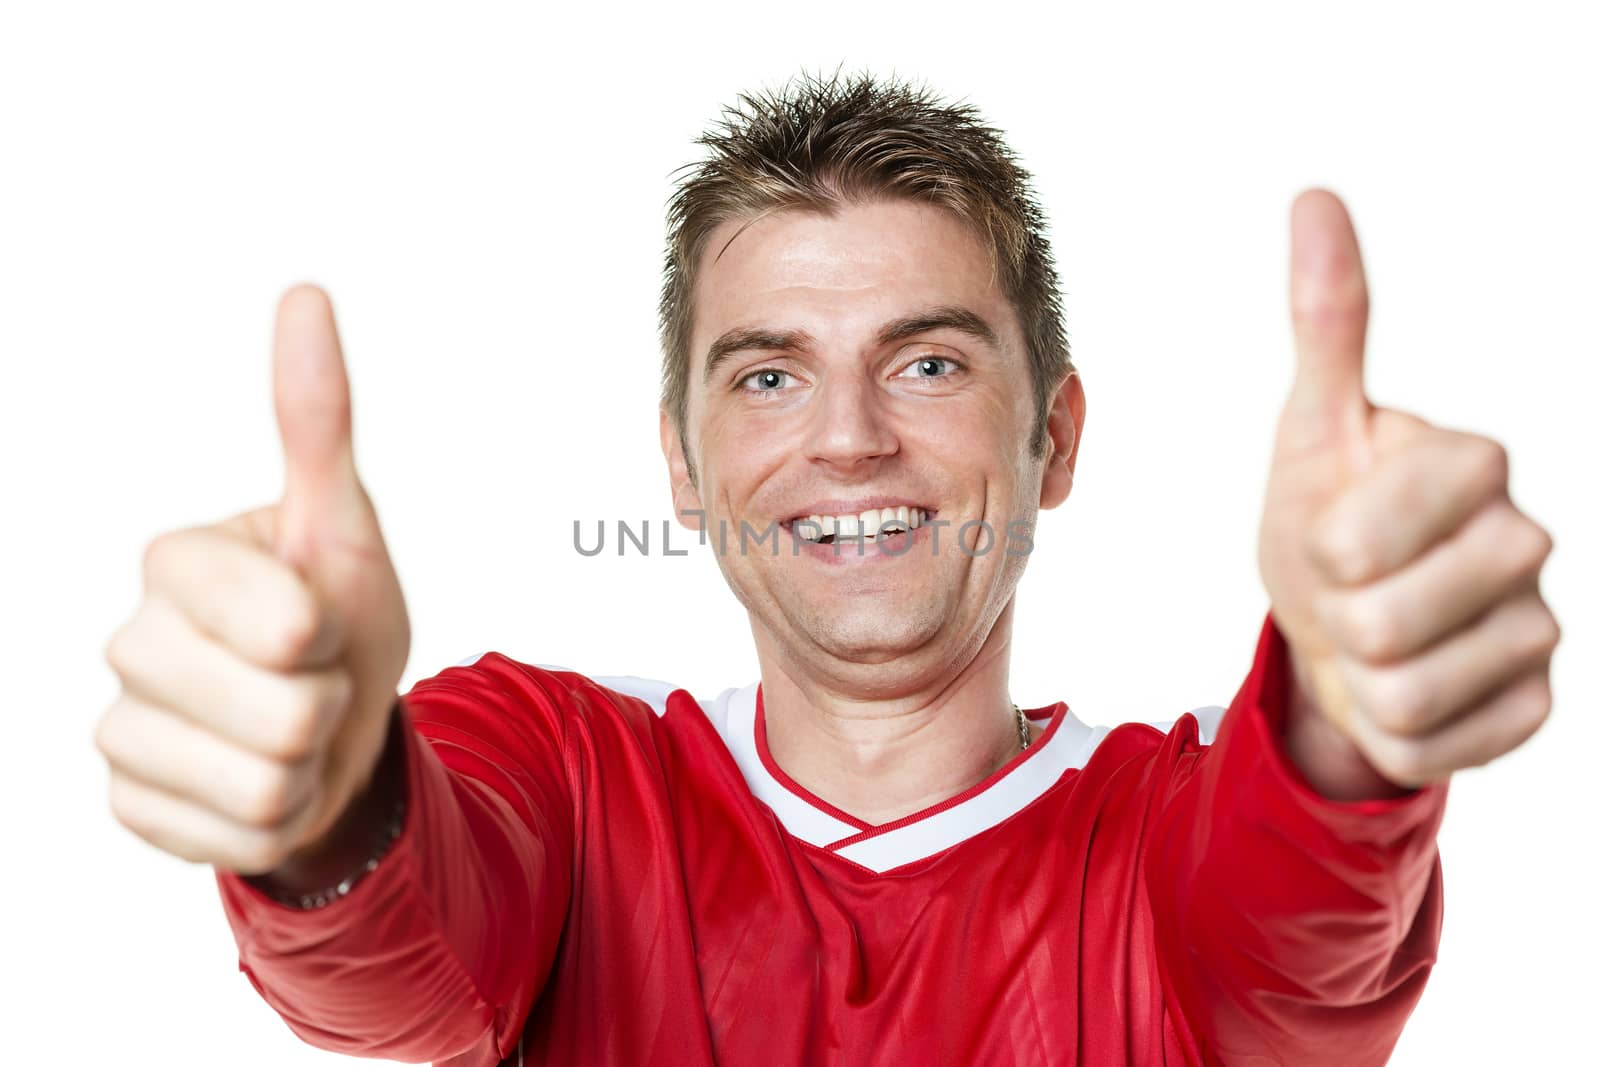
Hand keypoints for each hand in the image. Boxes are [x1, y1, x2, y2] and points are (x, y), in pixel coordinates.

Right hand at [96, 285, 410, 873]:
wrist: (332, 725)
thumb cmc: (339, 617)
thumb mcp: (344, 524)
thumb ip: (318, 422)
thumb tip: (306, 294)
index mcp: (177, 562)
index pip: (287, 626)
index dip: (332, 635)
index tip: (320, 617)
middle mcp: (130, 640)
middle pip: (281, 714)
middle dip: (327, 704)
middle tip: (313, 680)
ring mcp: (121, 727)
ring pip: (261, 784)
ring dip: (307, 766)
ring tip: (294, 731)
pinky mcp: (130, 803)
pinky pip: (235, 837)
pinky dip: (277, 819)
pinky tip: (262, 780)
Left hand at [1256, 190, 1558, 791]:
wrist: (1343, 627)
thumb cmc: (1324, 519)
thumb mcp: (1312, 427)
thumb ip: (1325, 319)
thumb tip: (1312, 195)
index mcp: (1473, 461)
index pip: (1353, 539)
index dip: (1318, 550)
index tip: (1333, 531)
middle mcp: (1527, 539)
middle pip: (1378, 621)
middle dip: (1335, 615)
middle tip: (1350, 590)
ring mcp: (1539, 628)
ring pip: (1400, 691)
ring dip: (1358, 675)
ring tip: (1373, 637)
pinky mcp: (1534, 708)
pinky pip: (1428, 746)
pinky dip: (1390, 730)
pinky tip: (1406, 689)